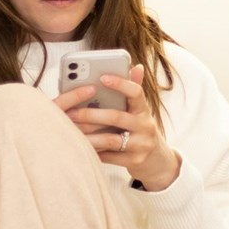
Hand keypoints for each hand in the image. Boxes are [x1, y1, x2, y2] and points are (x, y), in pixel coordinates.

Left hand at [58, 64, 180, 190]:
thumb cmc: (140, 131)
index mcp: (144, 110)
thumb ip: (133, 91)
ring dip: (89, 136)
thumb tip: (136, 66)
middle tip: (71, 113)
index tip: (102, 78)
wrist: (157, 161)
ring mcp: (141, 145)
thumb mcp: (140, 112)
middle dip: (91, 114)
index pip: (136, 92)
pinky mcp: (134, 161)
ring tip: (71, 132)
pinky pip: (109, 156)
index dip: (120, 84)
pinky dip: (94, 152)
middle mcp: (145, 126)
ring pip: (110, 139)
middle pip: (116, 117)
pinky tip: (80, 147)